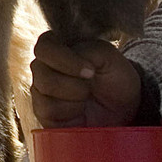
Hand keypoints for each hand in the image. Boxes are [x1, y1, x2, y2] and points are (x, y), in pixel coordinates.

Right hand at [27, 32, 142, 127]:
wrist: (123, 108)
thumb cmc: (114, 77)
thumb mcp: (107, 56)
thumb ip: (85, 50)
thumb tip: (66, 62)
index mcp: (57, 48)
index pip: (44, 47)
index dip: (63, 59)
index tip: (91, 72)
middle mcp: (43, 68)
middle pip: (39, 70)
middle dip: (72, 82)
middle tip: (91, 87)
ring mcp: (41, 92)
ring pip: (42, 91)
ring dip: (72, 97)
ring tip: (86, 98)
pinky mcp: (43, 115)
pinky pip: (46, 112)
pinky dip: (69, 113)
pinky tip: (79, 112)